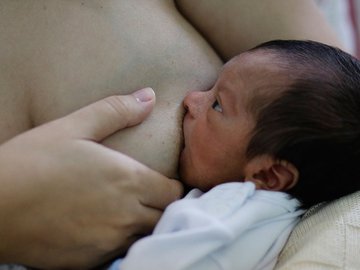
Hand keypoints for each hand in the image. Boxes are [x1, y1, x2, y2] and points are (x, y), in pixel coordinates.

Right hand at [0, 88, 182, 268]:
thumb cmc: (32, 162)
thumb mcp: (73, 127)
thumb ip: (115, 110)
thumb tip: (148, 96)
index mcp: (129, 180)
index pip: (174, 192)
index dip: (170, 187)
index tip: (160, 183)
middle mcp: (126, 215)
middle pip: (164, 216)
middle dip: (160, 206)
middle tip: (145, 196)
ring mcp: (108, 241)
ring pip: (144, 236)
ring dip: (141, 224)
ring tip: (124, 211)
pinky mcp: (89, 261)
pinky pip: (118, 253)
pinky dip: (117, 241)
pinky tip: (99, 227)